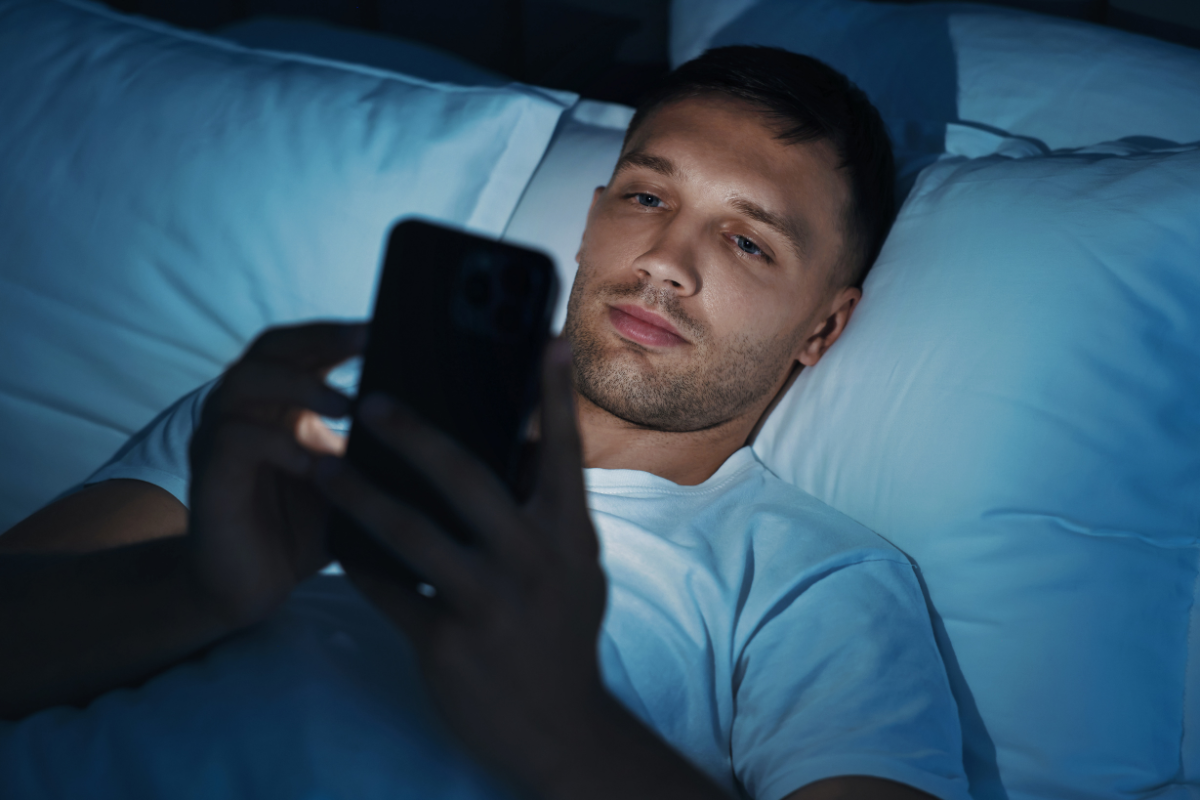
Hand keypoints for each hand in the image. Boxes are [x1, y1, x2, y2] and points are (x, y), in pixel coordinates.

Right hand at [188, 321, 365, 627]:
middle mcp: (246, 408)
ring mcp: (220, 438)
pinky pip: (234, 440)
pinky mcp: (209, 475)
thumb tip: (441, 425)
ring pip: (245, 382)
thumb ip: (378, 449)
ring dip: (299, 386)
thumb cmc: (302, 530)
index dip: (339, 332)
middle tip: (367, 342)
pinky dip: (275, 443)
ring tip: (346, 405)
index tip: (387, 325)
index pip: (303, 346)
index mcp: (281, 402)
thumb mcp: (351, 481)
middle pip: (272, 347)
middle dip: (320, 339)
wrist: (248, 589)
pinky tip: (310, 462)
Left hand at [315, 339, 609, 792]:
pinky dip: (359, 562)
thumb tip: (528, 446)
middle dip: (414, 432)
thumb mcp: (578, 570)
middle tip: (371, 399)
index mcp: (569, 534)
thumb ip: (553, 512)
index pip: (564, 450)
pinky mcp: (449, 643)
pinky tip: (335, 541)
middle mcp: (533, 559)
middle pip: (467, 476)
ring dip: (360, 493)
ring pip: (411, 531)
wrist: (560, 732)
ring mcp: (490, 602)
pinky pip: (388, 590)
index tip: (546, 336)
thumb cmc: (565, 637)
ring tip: (321, 464)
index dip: (554, 392)